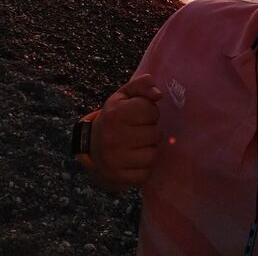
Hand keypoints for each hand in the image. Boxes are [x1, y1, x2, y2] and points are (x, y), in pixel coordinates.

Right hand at [90, 73, 162, 190]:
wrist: (92, 146)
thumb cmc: (115, 117)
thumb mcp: (125, 96)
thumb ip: (143, 86)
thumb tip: (159, 94)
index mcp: (115, 114)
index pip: (152, 111)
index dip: (150, 112)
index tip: (139, 114)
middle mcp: (113, 137)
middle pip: (156, 134)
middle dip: (151, 130)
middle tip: (139, 130)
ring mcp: (115, 159)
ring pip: (153, 154)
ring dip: (150, 149)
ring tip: (138, 144)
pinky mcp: (118, 177)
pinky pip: (146, 173)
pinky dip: (144, 167)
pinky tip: (134, 159)